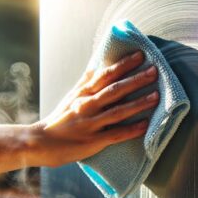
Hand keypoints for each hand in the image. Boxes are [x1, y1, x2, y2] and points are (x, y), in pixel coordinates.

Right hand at [31, 51, 158, 166]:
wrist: (41, 142)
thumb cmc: (60, 118)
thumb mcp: (71, 96)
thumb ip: (87, 81)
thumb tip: (101, 63)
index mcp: (83, 93)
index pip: (105, 74)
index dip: (123, 64)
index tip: (140, 54)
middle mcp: (87, 106)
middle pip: (114, 90)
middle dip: (136, 80)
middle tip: (155, 71)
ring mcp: (90, 124)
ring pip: (118, 111)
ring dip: (138, 103)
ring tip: (156, 96)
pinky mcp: (93, 141)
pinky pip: (115, 134)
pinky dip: (131, 130)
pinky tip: (146, 125)